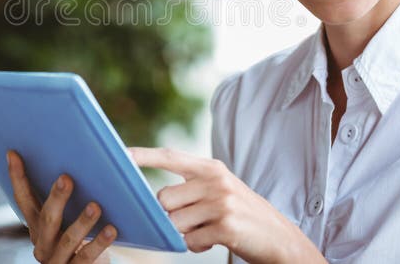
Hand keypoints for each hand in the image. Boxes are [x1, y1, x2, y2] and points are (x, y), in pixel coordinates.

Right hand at [7, 150, 117, 262]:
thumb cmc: (81, 234)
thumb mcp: (68, 218)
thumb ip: (69, 195)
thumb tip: (90, 156)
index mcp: (37, 225)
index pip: (23, 200)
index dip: (17, 178)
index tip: (13, 153)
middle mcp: (42, 243)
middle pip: (46, 219)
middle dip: (56, 198)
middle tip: (67, 178)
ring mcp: (57, 260)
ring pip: (67, 240)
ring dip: (81, 222)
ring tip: (95, 206)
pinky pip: (86, 257)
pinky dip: (99, 243)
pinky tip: (111, 229)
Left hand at [128, 147, 324, 263]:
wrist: (280, 238)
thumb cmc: (242, 214)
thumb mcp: (220, 189)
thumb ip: (192, 186)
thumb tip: (156, 198)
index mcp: (211, 167)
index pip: (169, 156)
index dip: (143, 155)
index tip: (120, 153)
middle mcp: (215, 180)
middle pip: (164, 198)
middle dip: (169, 214)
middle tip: (191, 219)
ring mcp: (221, 203)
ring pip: (174, 222)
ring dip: (184, 232)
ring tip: (206, 229)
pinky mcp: (226, 226)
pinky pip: (190, 241)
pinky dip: (196, 246)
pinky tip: (214, 240)